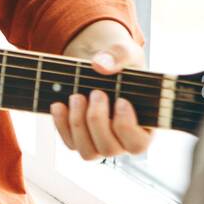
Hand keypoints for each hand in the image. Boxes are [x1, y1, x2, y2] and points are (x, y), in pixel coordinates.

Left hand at [53, 20, 153, 158]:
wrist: (98, 65)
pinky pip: (69, 142)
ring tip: (76, 97)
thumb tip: (100, 64)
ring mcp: (99, 143)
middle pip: (110, 149)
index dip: (127, 127)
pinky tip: (59, 104)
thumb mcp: (126, 52)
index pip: (138, 144)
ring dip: (78, 125)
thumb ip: (119, 55)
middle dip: (98, 120)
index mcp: (145, 127)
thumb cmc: (120, 62)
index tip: (121, 101)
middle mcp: (123, 141)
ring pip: (88, 151)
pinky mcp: (79, 139)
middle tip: (96, 93)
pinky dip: (61, 124)